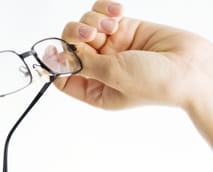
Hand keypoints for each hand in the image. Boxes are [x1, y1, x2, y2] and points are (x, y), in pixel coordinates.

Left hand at [56, 1, 212, 145]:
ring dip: (92, 21)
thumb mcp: (111, 76)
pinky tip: (118, 12)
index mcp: (93, 89)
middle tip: (90, 34)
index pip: (62, 76)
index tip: (54, 49)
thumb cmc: (155, 82)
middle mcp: (100, 69)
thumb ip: (83, 64)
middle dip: (75, 36)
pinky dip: (105, 9)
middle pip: (71, 47)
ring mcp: (112, 48)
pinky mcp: (125, 29)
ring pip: (85, 27)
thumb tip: (60, 56)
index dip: (55, 62)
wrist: (190, 67)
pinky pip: (103, 14)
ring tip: (111, 25)